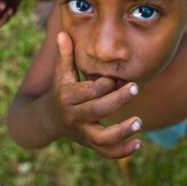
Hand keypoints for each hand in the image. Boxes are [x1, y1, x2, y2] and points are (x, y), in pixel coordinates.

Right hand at [49, 31, 142, 158]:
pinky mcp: (89, 143)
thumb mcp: (60, 72)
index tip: (116, 77)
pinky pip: (106, 152)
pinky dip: (122, 151)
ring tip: (139, 122)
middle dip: (118, 100)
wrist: (46, 120)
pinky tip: (138, 144)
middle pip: (98, 110)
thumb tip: (63, 32)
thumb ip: (65, 54)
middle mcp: (74, 117)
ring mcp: (82, 133)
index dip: (104, 84)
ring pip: (102, 138)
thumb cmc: (60, 89)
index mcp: (68, 97)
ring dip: (122, 132)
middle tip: (136, 88)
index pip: (89, 91)